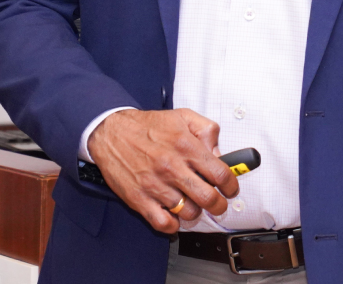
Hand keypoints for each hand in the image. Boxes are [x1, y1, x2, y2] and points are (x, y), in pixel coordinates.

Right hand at [86, 108, 239, 233]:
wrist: (111, 132)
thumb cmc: (148, 126)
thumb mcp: (183, 116)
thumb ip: (207, 131)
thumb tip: (220, 153)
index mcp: (186, 146)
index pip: (220, 174)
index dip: (231, 186)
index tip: (230, 189)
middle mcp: (172, 167)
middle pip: (208, 198)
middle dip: (219, 205)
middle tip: (217, 203)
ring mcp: (156, 185)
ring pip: (189, 213)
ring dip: (195, 212)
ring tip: (191, 203)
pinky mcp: (140, 199)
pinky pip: (164, 224)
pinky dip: (174, 225)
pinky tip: (174, 215)